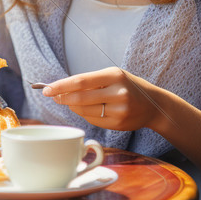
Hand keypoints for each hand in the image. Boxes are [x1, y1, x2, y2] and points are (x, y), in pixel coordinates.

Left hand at [42, 67, 167, 131]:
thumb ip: (90, 82)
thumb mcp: (113, 76)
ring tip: (67, 101)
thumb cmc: (127, 86)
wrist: (154, 104)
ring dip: (72, 107)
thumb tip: (61, 89)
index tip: (46, 89)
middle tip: (52, 95)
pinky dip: (85, 115)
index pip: (81, 81)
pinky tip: (86, 109)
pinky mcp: (119, 124)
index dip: (61, 86)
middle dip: (62, 98)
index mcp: (114, 75)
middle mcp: (118, 93)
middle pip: (80, 98)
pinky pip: (94, 121)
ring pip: (85, 111)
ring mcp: (120, 110)